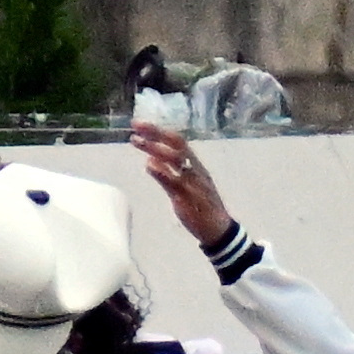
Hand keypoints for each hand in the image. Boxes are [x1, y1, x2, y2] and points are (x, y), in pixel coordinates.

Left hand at [133, 121, 231, 248]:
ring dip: (155, 148)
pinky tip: (149, 165)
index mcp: (194, 165)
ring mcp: (193, 182)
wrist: (217, 229)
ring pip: (176, 159)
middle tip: (136, 124)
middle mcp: (196, 169)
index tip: (139, 124)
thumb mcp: (181, 186)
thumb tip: (150, 159)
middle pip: (176, 144)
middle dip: (156, 133)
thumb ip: (166, 173)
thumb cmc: (199, 206)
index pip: (177, 142)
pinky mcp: (189, 198)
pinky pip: (175, 182)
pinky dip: (162, 172)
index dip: (158, 131)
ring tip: (137, 140)